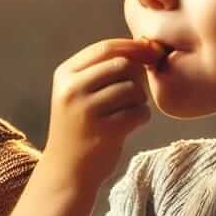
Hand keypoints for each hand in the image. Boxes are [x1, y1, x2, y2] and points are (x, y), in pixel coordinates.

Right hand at [42, 38, 155, 184]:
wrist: (67, 169)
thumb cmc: (80, 125)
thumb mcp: (77, 92)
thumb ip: (102, 68)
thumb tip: (145, 45)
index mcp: (65, 75)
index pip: (105, 48)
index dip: (133, 47)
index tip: (151, 52)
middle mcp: (72, 89)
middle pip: (122, 65)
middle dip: (136, 76)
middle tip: (132, 94)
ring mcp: (87, 110)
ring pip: (133, 89)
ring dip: (139, 100)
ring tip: (125, 112)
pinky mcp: (105, 131)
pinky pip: (140, 112)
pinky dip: (141, 117)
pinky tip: (128, 126)